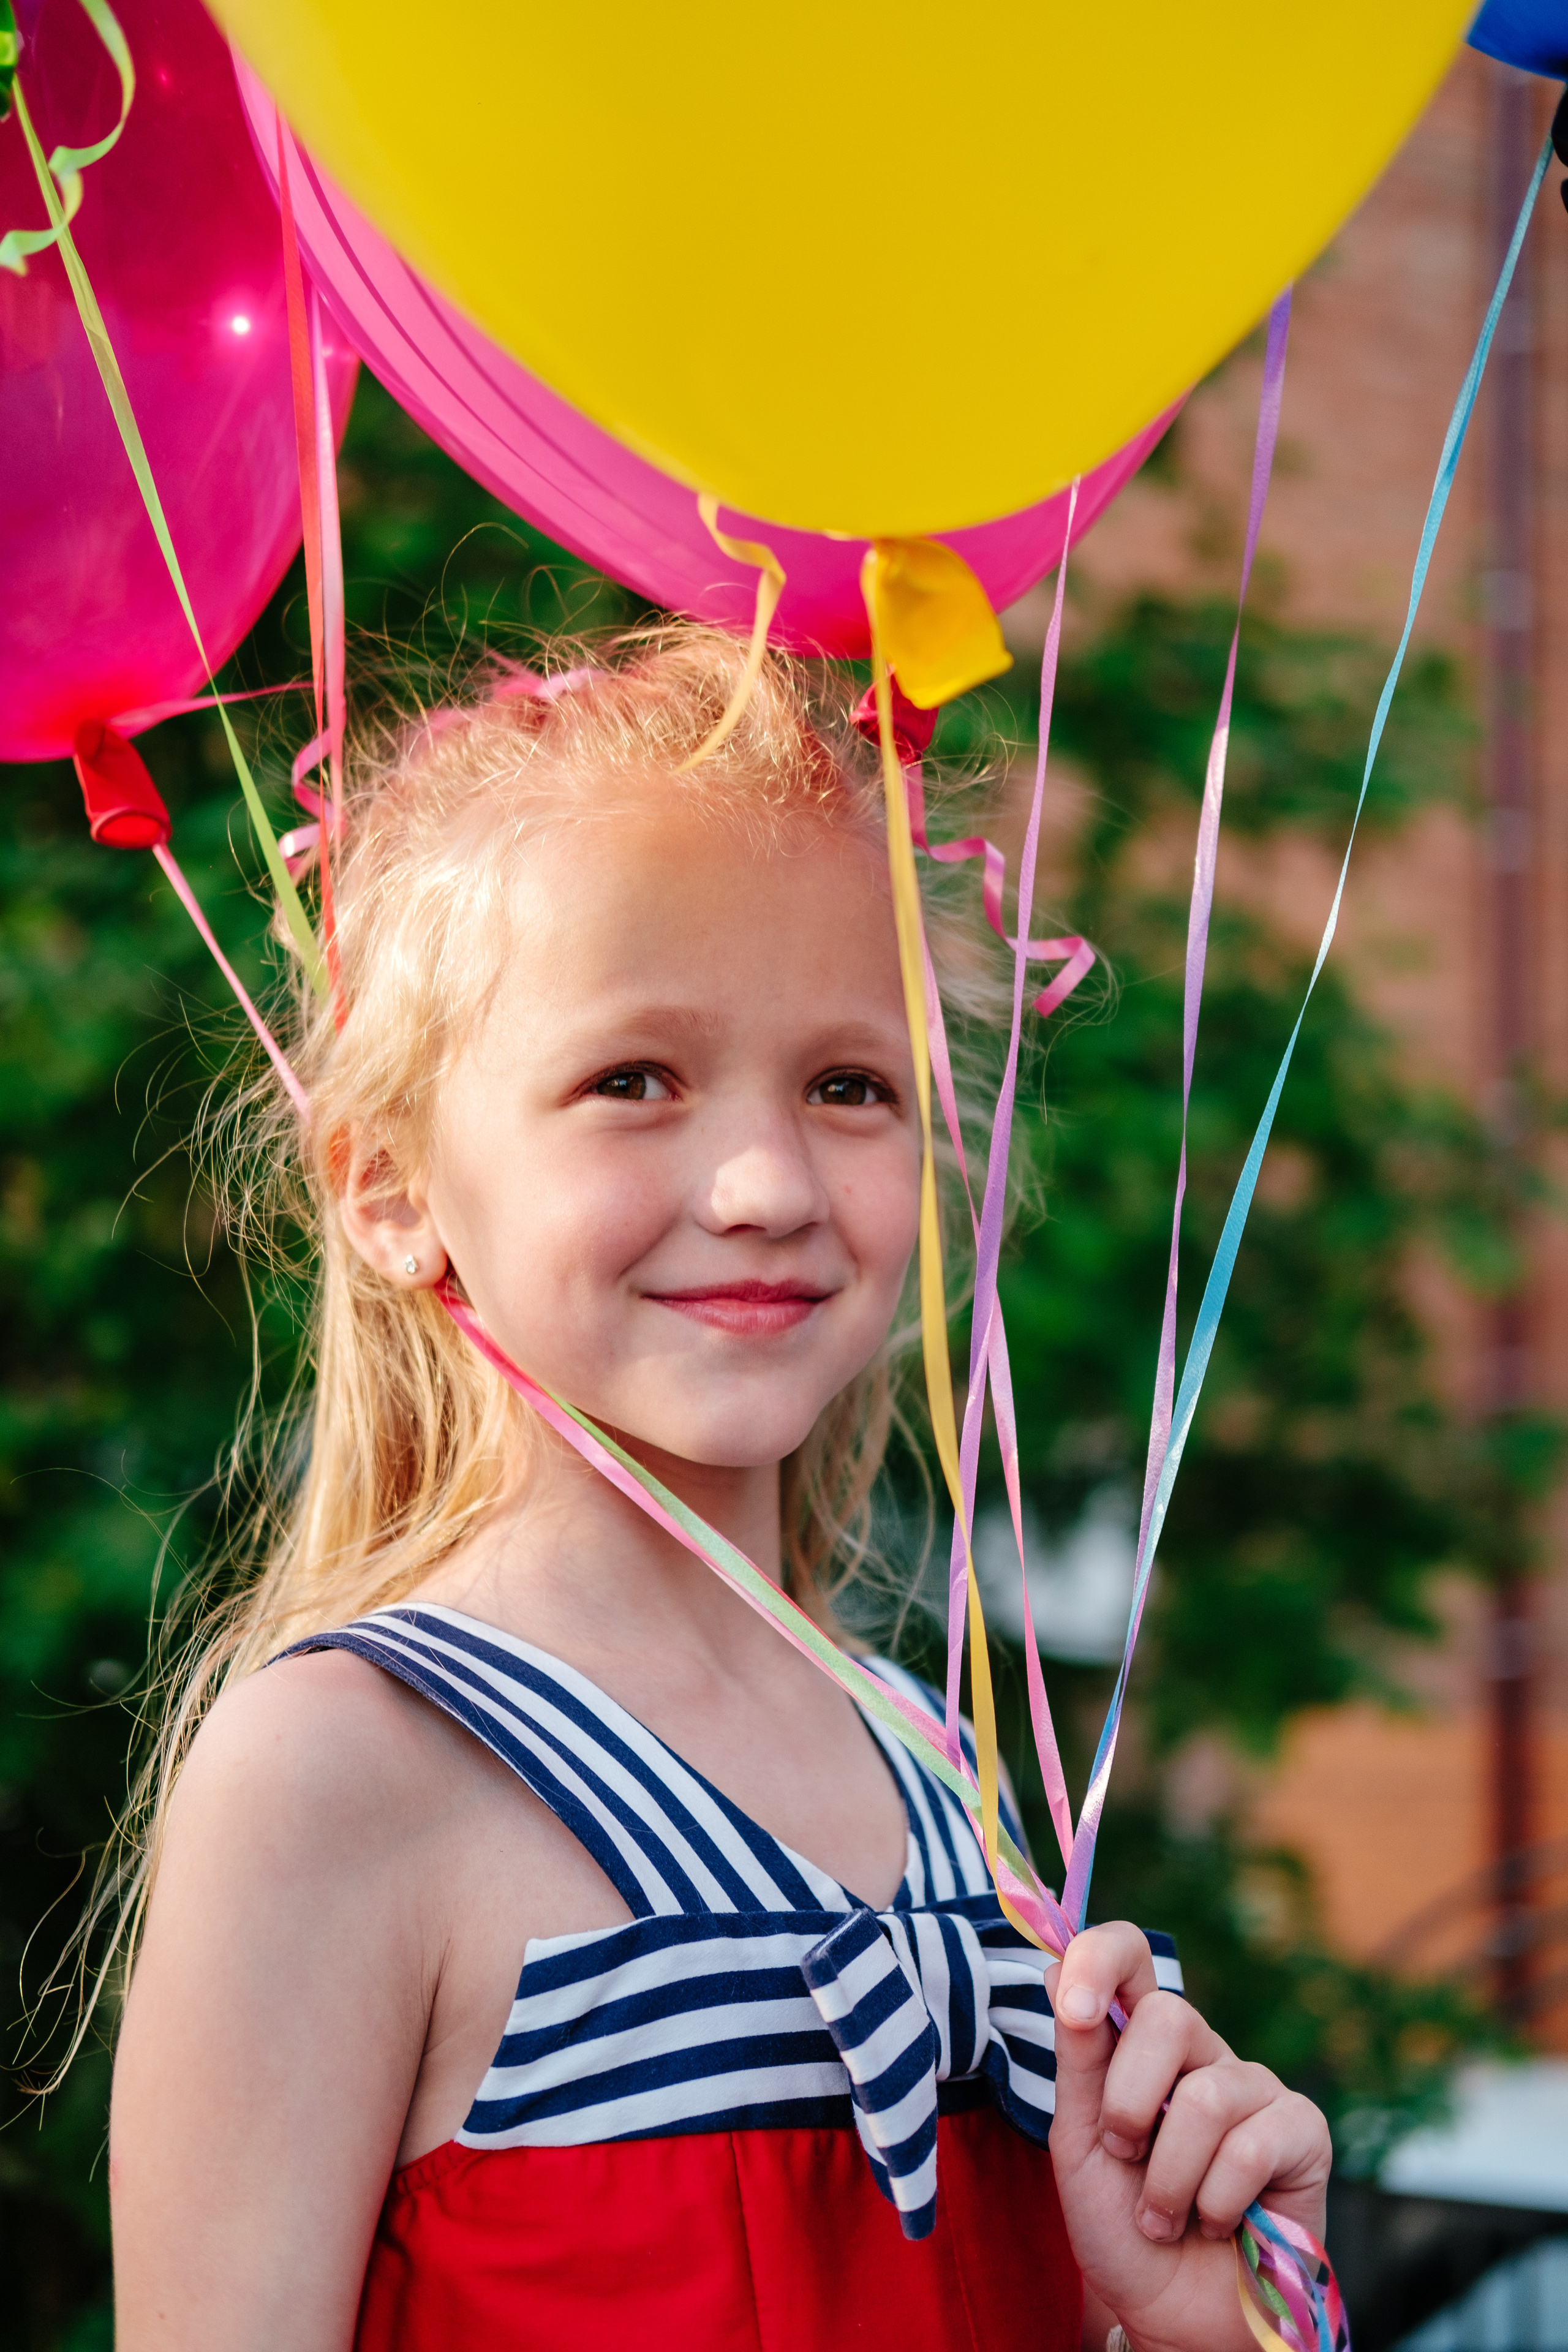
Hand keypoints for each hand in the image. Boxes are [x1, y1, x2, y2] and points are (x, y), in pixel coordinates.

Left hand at [1046, 1922, 1330, 2351]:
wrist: (1172, 2315)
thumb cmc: (1121, 2227)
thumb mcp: (1078, 2142)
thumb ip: (1076, 2059)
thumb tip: (1054, 1968)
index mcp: (1140, 2043)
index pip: (1129, 1955)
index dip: (1098, 1958)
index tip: (1070, 2008)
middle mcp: (1201, 2052)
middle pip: (1168, 2015)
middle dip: (1127, 2102)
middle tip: (1123, 2155)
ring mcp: (1255, 2088)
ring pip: (1204, 2098)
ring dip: (1167, 2179)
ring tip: (1164, 2215)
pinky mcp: (1303, 2131)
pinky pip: (1252, 2145)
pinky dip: (1216, 2200)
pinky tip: (1215, 2222)